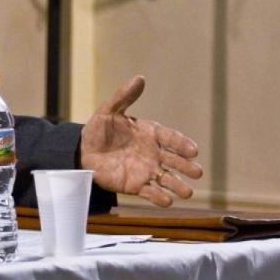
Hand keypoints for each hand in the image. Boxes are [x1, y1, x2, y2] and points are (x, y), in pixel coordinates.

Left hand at [80, 75, 203, 206]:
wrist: (83, 151)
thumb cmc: (98, 129)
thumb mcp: (109, 111)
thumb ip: (124, 97)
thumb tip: (140, 78)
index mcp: (150, 133)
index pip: (171, 138)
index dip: (182, 144)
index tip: (193, 150)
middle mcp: (153, 153)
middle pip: (175, 160)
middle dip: (187, 166)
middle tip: (197, 172)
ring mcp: (146, 170)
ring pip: (168, 179)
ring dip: (178, 185)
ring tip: (188, 192)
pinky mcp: (136, 185)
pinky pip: (151, 192)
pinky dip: (160, 197)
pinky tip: (167, 201)